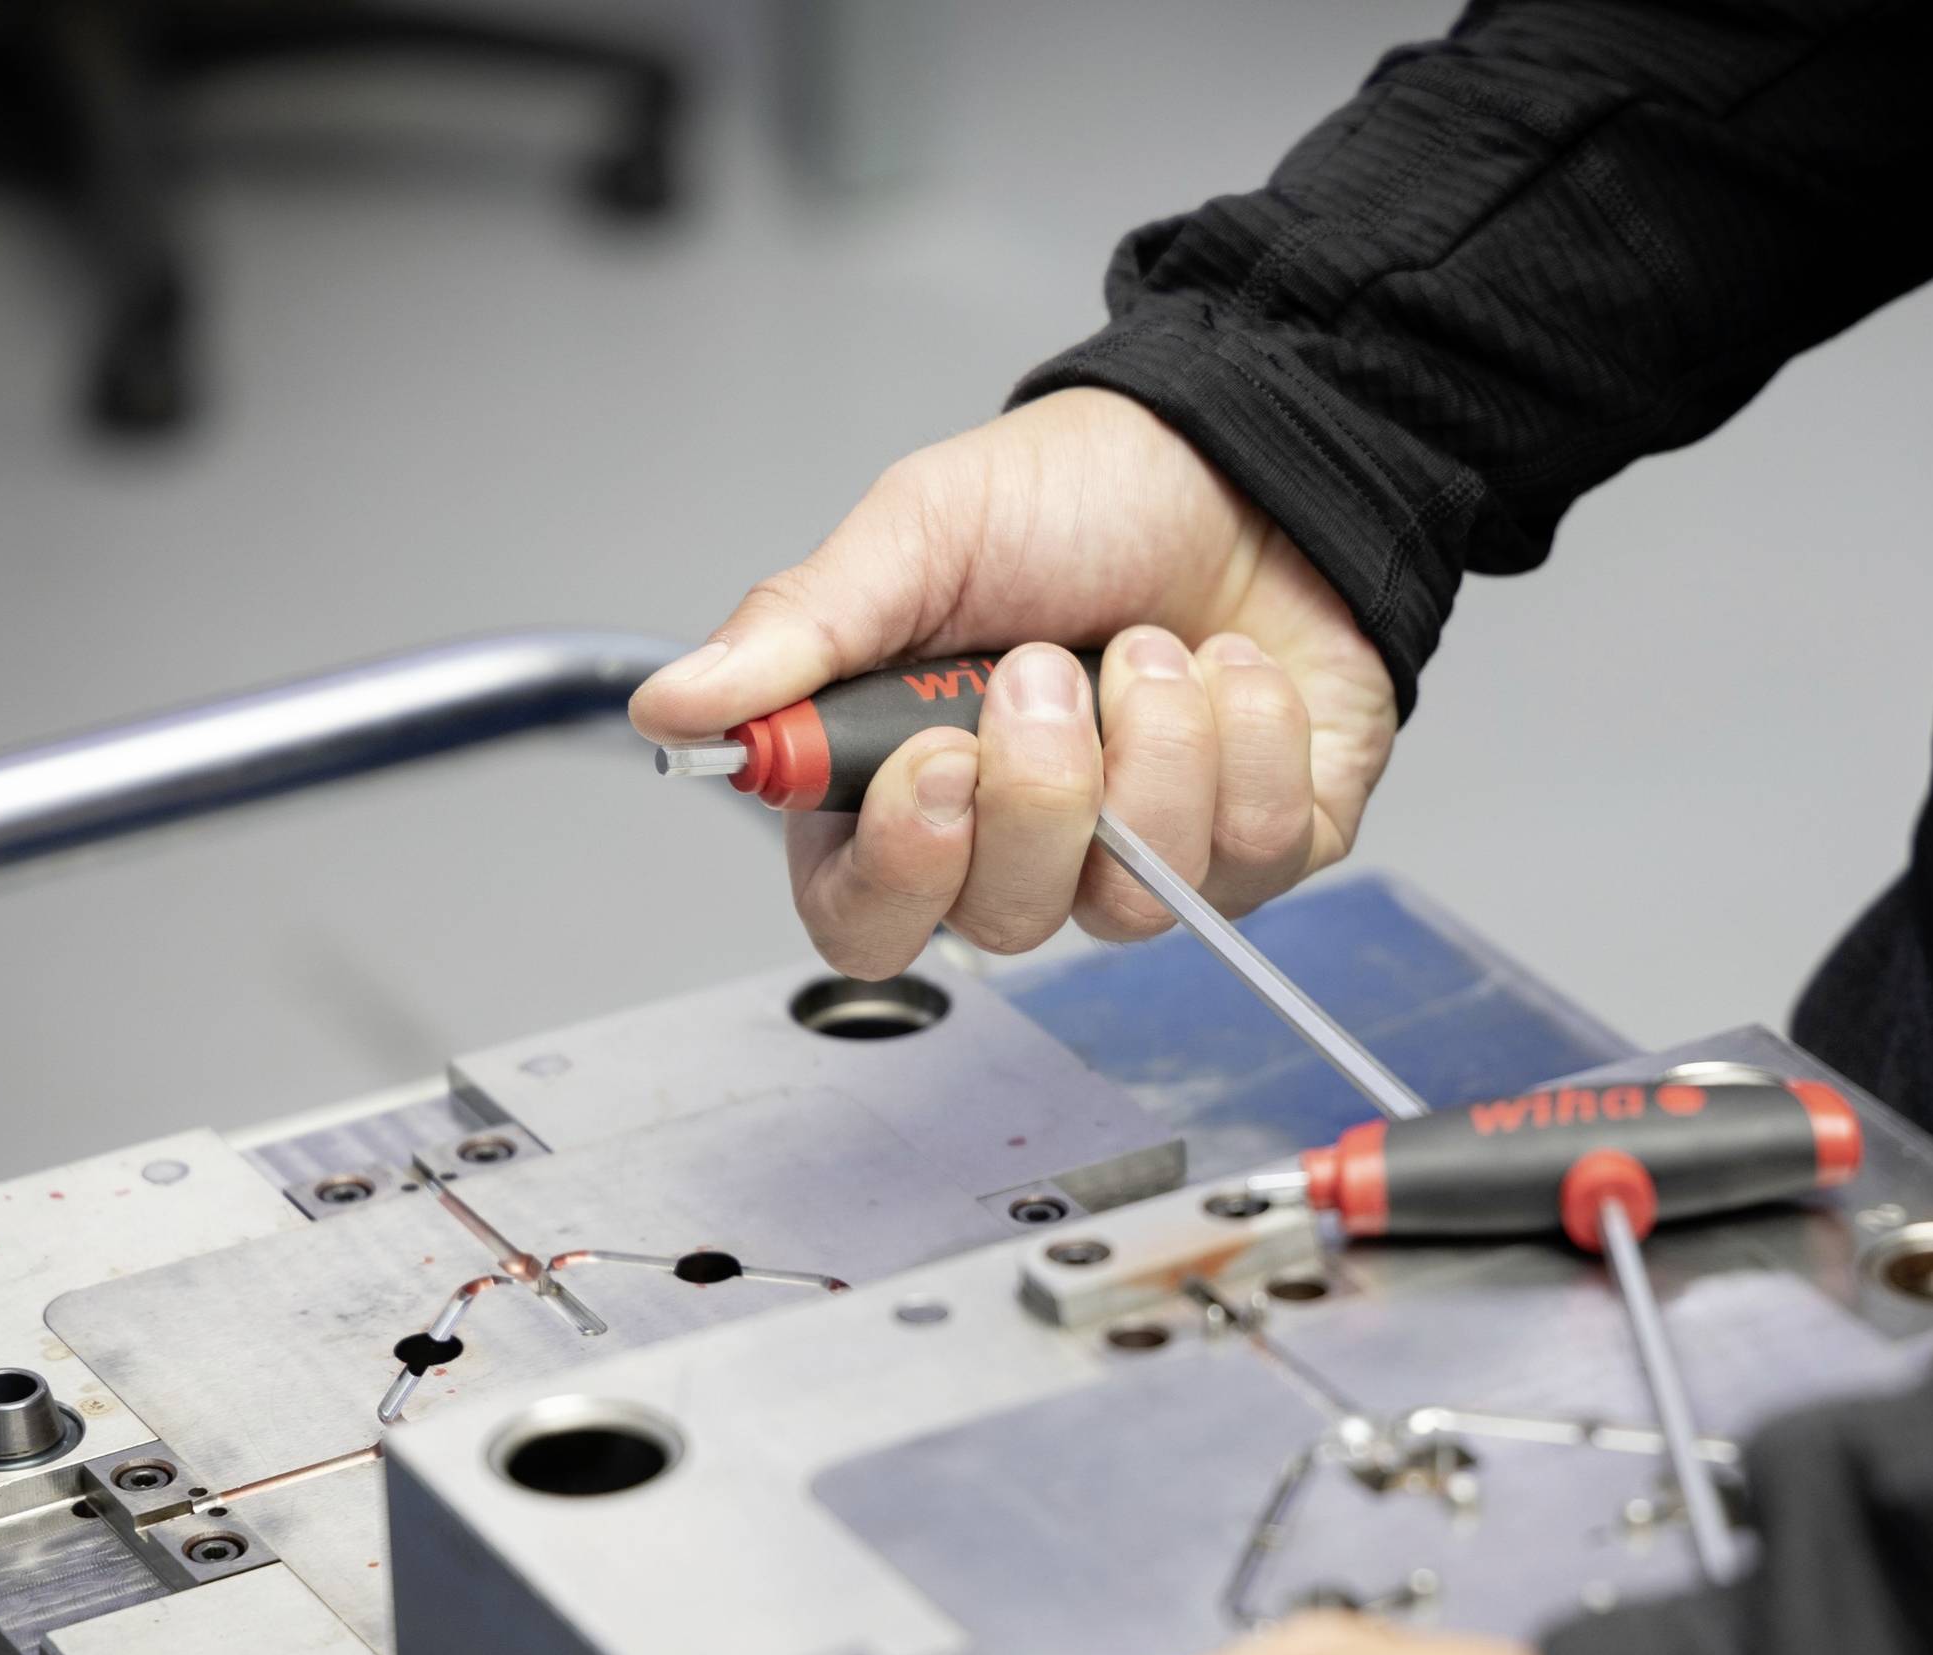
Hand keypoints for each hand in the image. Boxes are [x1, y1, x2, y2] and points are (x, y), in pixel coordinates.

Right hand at [628, 389, 1399, 974]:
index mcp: (910, 783)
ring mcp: (1141, 861)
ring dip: (1153, 747)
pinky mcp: (1256, 854)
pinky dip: (1250, 738)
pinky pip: (1251, 857)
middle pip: (1003, 922)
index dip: (901, 868)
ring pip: (1133, 900)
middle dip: (1041, 788)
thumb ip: (806, 627)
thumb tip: (677, 704)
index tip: (938, 762)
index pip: (866, 915)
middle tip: (1054, 664)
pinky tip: (1231, 667)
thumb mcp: (922, 530)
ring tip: (1155, 644)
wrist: (1245, 455)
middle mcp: (1022, 843)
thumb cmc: (1080, 496)